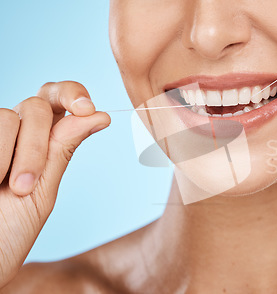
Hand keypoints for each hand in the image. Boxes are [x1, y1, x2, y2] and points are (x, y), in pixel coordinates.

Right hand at [0, 81, 109, 287]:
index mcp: (43, 142)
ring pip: (9, 116)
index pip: (60, 100)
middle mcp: (16, 134)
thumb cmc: (7, 232)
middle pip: (37, 106)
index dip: (74, 93)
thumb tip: (100, 115)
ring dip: (16, 156)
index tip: (88, 108)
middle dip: (37, 145)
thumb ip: (62, 151)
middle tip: (26, 185)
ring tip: (7, 190)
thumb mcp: (41, 192)